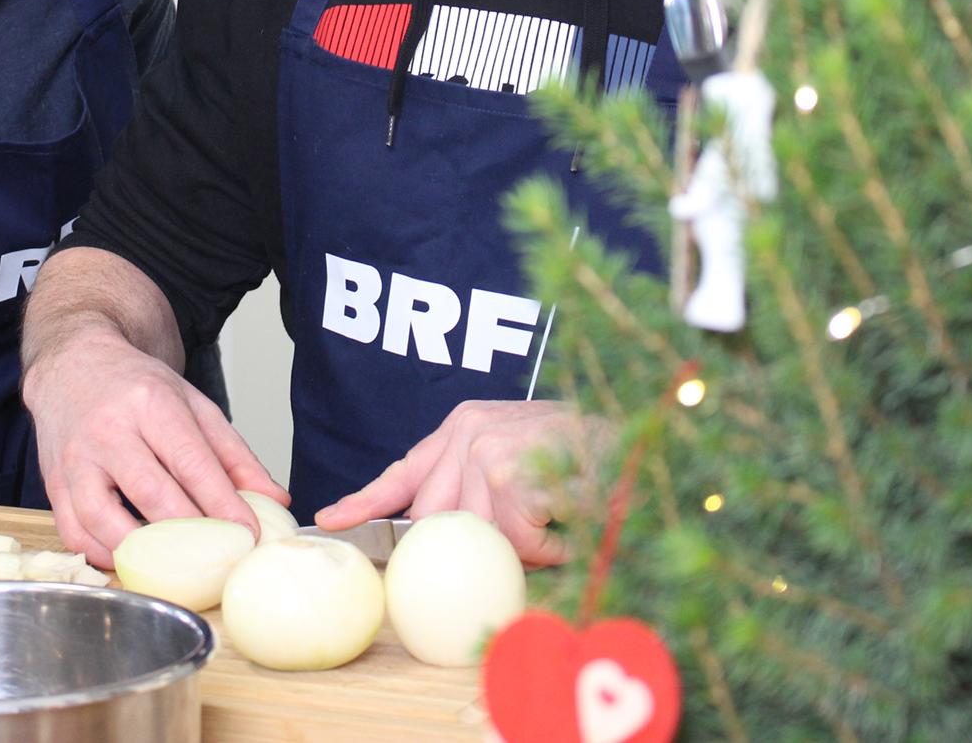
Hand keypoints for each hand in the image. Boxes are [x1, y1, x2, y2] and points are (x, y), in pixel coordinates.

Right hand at [22, 323, 285, 567]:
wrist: (75, 365)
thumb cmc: (137, 389)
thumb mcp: (194, 406)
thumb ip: (235, 455)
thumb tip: (274, 500)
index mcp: (152, 404)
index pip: (191, 461)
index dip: (222, 503)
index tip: (248, 534)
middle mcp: (110, 429)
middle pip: (151, 492)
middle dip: (190, 533)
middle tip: (220, 557)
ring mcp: (76, 458)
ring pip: (104, 516)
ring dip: (141, 550)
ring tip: (174, 565)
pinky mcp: (53, 482)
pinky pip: (73, 530)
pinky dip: (101, 553)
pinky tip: (129, 558)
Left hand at [313, 400, 594, 567]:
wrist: (642, 432)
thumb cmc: (586, 456)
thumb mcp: (520, 464)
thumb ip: (476, 494)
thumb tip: (439, 542)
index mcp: (463, 427)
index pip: (403, 472)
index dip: (364, 501)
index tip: (329, 520)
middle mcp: (465, 431)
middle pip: (435, 518)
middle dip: (473, 542)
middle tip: (528, 532)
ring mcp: (482, 449)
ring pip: (476, 535)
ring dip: (522, 543)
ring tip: (559, 516)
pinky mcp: (505, 473)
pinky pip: (512, 540)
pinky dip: (546, 545)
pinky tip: (569, 517)